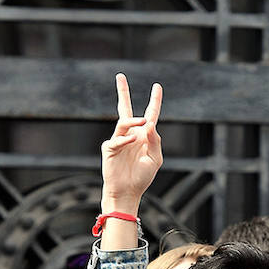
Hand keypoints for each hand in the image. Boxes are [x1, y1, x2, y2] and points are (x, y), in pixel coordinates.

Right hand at [100, 73, 162, 214]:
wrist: (128, 192)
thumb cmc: (142, 178)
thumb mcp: (155, 159)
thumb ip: (155, 141)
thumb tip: (149, 123)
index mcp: (144, 136)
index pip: (150, 115)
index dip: (154, 101)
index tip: (157, 86)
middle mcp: (131, 135)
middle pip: (125, 109)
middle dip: (123, 93)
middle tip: (120, 76)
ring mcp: (119, 140)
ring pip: (124, 122)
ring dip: (134, 120)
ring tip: (144, 122)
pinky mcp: (110, 148)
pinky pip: (117, 139)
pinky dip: (126, 139)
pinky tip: (133, 140)